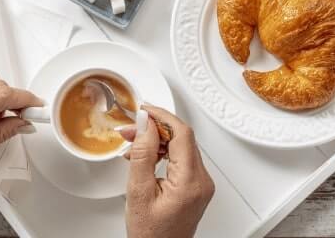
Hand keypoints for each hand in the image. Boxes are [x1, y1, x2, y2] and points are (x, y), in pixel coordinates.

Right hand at [120, 105, 214, 237]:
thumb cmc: (150, 236)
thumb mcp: (138, 192)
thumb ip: (142, 154)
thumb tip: (146, 124)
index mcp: (190, 181)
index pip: (182, 134)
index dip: (162, 116)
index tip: (144, 110)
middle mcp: (202, 181)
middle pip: (182, 138)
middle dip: (155, 128)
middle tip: (132, 128)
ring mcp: (201, 184)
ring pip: (181, 146)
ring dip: (157, 139)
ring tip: (133, 142)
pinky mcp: (196, 186)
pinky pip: (181, 158)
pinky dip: (163, 152)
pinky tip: (145, 155)